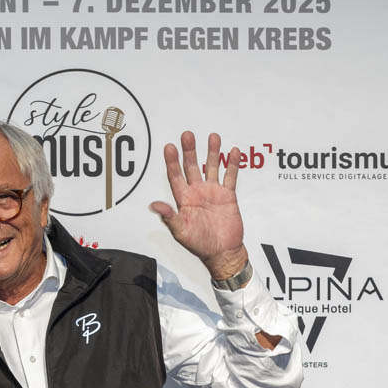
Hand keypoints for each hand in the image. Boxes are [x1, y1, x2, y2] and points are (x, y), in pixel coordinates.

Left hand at [149, 131, 248, 279]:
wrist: (222, 252)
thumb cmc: (199, 245)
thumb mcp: (181, 232)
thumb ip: (169, 217)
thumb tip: (153, 205)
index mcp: (184, 200)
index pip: (175, 176)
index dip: (172, 162)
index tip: (169, 147)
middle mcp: (197, 192)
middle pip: (191, 167)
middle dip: (190, 151)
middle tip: (187, 135)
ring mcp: (212, 192)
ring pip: (211, 167)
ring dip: (212, 152)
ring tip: (212, 137)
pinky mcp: (227, 195)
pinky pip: (230, 176)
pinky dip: (232, 164)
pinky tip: (233, 151)